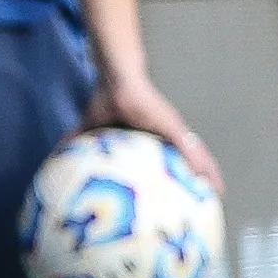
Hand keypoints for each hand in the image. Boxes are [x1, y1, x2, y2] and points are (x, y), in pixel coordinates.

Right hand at [84, 61, 221, 193]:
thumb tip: (59, 157)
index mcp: (152, 136)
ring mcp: (171, 129)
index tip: (187, 198)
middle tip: (210, 199)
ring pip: (195, 155)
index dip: (180, 179)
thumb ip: (78, 145)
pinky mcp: (171, 125)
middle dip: (201, 179)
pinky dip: (198, 162)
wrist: (114, 79)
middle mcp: (166, 134)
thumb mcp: (90, 129)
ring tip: (217, 190)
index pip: (170, 162)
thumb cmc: (106, 99)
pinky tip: (206, 177)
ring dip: (207, 172)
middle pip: (189, 161)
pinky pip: (188, 148)